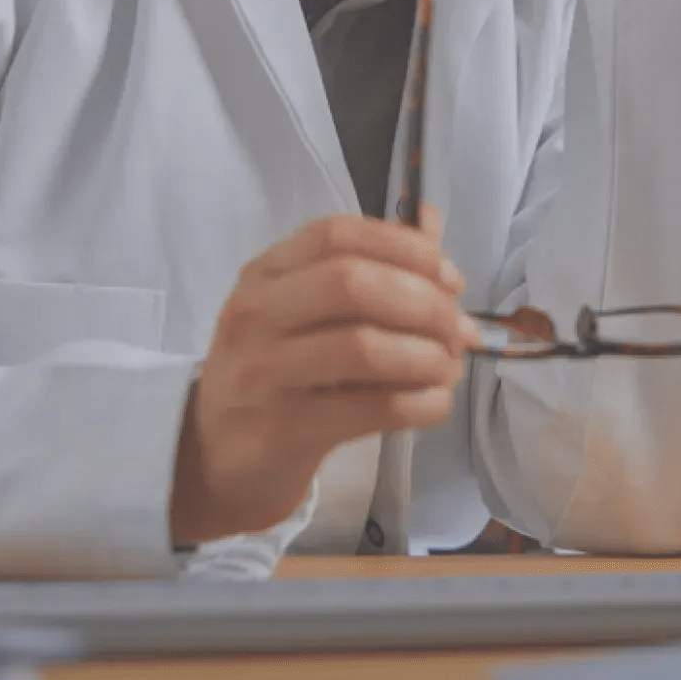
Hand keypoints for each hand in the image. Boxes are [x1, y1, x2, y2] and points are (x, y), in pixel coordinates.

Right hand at [168, 207, 478, 545]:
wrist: (221, 456)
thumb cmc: (281, 370)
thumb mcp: (309, 311)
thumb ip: (371, 265)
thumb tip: (433, 222)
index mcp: (266, 272)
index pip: (338, 235)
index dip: (405, 248)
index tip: (451, 278)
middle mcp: (255, 314)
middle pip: (351, 284)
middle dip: (424, 304)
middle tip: (459, 331)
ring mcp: (260, 373)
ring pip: (360, 348)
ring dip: (426, 357)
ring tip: (450, 368)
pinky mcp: (278, 431)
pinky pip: (365, 410)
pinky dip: (417, 403)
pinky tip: (435, 402)